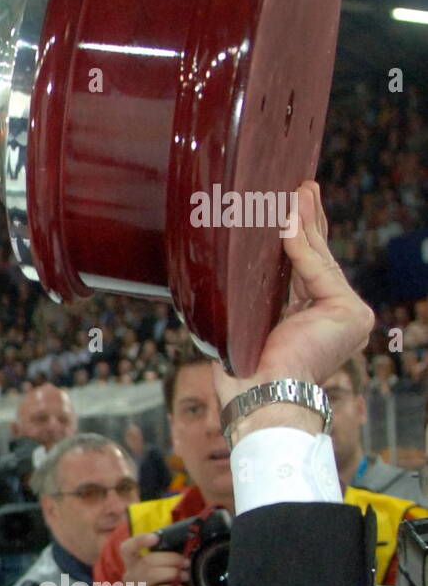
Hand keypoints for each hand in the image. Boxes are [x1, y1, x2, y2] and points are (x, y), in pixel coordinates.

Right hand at [118, 532, 182, 585]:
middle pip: (147, 561)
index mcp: (132, 563)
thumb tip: (185, 545)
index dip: (140, 541)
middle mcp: (129, 575)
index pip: (127, 548)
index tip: (156, 538)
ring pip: (150, 575)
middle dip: (171, 559)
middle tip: (187, 562)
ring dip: (171, 573)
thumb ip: (165, 559)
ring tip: (186, 575)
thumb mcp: (159, 570)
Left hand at [212, 182, 374, 432]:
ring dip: (307, 222)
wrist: (258, 398)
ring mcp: (349, 317)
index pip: (307, 272)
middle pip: (318, 261)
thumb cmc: (244, 371)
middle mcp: (336, 320)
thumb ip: (256, 296)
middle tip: (302, 187)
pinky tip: (288, 218)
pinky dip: (299, 245)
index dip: (300, 239)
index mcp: (314, 322)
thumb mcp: (250, 322)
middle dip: (309, 221)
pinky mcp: (350, 313)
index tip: (290, 208)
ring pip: (319, 260)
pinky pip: (316, 270)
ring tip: (300, 189)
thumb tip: (234, 266)